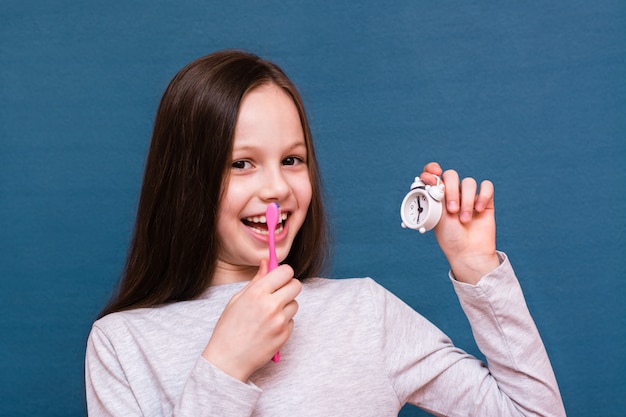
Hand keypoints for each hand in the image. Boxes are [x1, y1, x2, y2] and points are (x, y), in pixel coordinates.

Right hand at [202, 260, 301, 380]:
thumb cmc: (228, 328)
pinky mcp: (284, 335)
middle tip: (278, 293)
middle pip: (296, 285)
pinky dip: (284, 322)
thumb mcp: (237, 300)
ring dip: (286, 306)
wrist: (227, 360)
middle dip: (288, 286)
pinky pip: (292, 321)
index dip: (283, 273)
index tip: (279, 277)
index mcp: (257, 293)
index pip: (286, 271)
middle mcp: (271, 305)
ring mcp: (279, 321)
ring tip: (269, 314)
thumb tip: (266, 262)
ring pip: (295, 304)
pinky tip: (269, 328)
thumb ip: (256, 280)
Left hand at [420, 162, 499, 283]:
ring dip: (467, 200)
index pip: (433, 174)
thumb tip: (430, 178)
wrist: (467, 252)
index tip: (434, 173)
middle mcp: (453, 193)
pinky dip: (483, 196)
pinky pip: (487, 186)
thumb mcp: (436, 215)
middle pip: (452, 175)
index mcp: (437, 195)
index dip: (432, 170)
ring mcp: (469, 196)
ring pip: (469, 182)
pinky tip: (478, 210)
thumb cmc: (449, 237)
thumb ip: (435, 196)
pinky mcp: (485, 201)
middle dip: (451, 190)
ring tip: (464, 219)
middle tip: (452, 210)